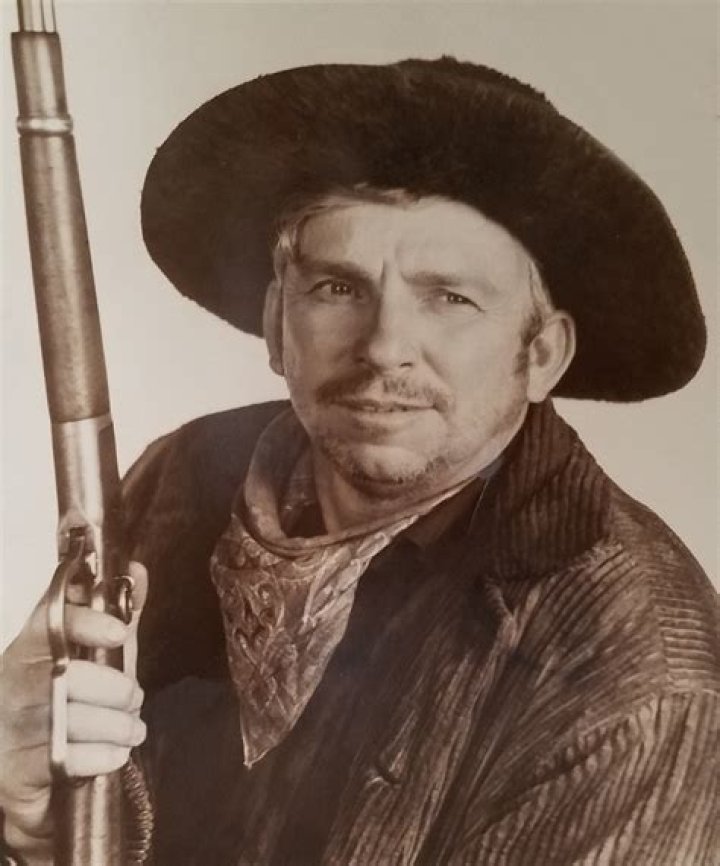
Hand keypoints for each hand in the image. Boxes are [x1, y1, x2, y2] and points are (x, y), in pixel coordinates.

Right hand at [0, 562, 147, 860]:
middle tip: (134, 698)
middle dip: (115, 689)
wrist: (33, 772)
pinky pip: (67, 759)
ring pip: (72, 719)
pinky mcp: (16, 771)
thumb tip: (137, 571)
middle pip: (69, 676)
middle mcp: (13, 683)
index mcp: (30, 649)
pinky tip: (115, 754)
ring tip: (133, 730)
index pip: (50, 622)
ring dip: (116, 726)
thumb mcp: (98, 655)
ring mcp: (11, 727)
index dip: (85, 622)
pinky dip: (101, 756)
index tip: (119, 632)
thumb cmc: (70, 702)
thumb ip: (118, 614)